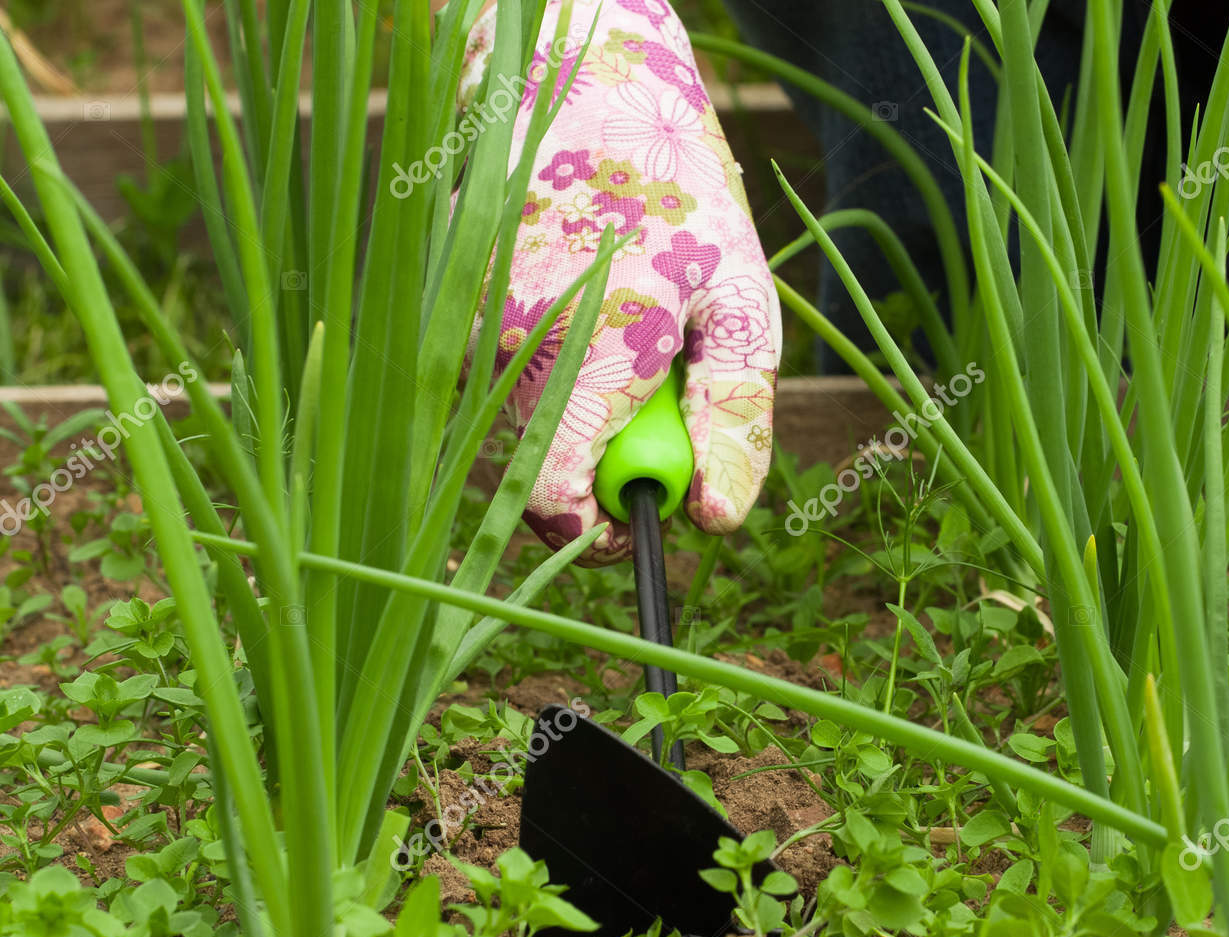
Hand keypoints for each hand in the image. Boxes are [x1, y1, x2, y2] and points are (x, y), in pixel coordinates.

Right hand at [461, 0, 779, 563]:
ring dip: (573, 412)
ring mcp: (465, 321)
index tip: (644, 514)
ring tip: (622, 336)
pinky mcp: (449, 303)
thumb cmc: (681, 190)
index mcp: (584, 353)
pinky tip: (581, 310)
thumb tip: (714, 518)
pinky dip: (544, 369)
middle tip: (652, 406)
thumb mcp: (742, 305)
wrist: (584, 78)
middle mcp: (503, 344)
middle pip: (537, 468)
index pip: (557, 503)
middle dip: (598, 463)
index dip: (603, 528)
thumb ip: (733, 419)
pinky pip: (496, 378)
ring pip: (517, 425)